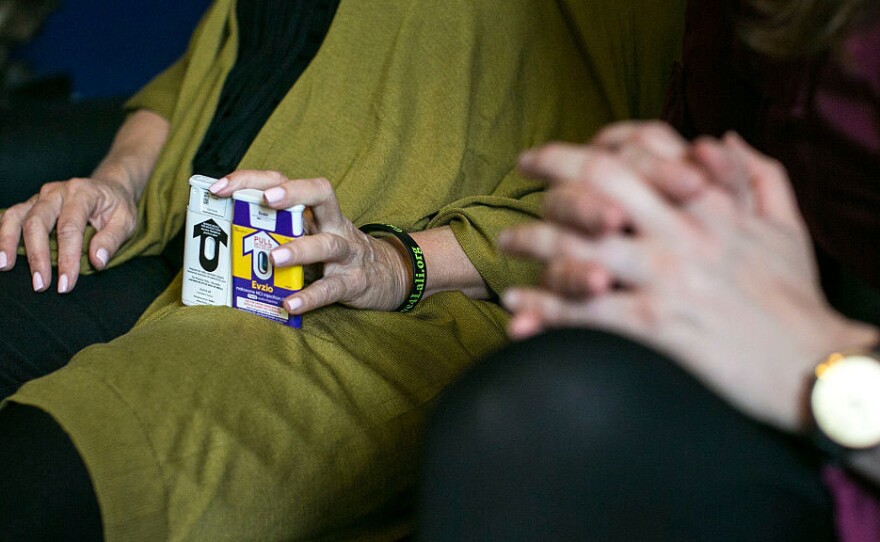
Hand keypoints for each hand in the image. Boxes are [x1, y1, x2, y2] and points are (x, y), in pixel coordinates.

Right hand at [0, 172, 138, 292]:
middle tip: (40, 285)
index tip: (66, 284)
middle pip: (38, 222)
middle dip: (38, 256)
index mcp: (82, 193)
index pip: (70, 228)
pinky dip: (2, 234)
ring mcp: (41, 197)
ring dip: (8, 242)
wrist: (109, 189)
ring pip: (17, 216)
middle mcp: (57, 192)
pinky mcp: (31, 204)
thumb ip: (112, 240)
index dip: (67, 258)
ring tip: (5, 267)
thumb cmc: (117, 208)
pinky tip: (1, 254)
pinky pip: (11, 217)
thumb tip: (97, 261)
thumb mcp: (126, 221)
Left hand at [209, 170, 409, 313]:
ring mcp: (347, 253)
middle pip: (320, 194)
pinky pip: (332, 288)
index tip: (219, 187)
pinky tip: (289, 304)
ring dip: (300, 249)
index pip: (284, 181)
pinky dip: (310, 296)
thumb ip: (278, 234)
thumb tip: (222, 239)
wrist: (388, 275)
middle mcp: (333, 225)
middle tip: (266, 200)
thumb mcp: (310, 235)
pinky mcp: (354, 282)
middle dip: (292, 193)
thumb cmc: (335, 256)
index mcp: (316, 211)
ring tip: (274, 259)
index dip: (253, 179)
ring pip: (327, 244)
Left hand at [502, 134, 877, 431]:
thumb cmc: (796, 298)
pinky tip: (519, 306)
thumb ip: (757, 175)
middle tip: (519, 181)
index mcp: (709, 206)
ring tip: (508, 244)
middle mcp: (681, 233)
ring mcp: (665, 279)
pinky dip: (543, 307)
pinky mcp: (654, 327)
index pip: (639, 155)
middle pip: (598, 188)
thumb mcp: (787, 227)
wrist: (810, 365)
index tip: (558, 151)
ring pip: (579, 246)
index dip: (591, 145)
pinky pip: (583, 312)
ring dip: (533, 242)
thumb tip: (721, 137)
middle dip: (550, 178)